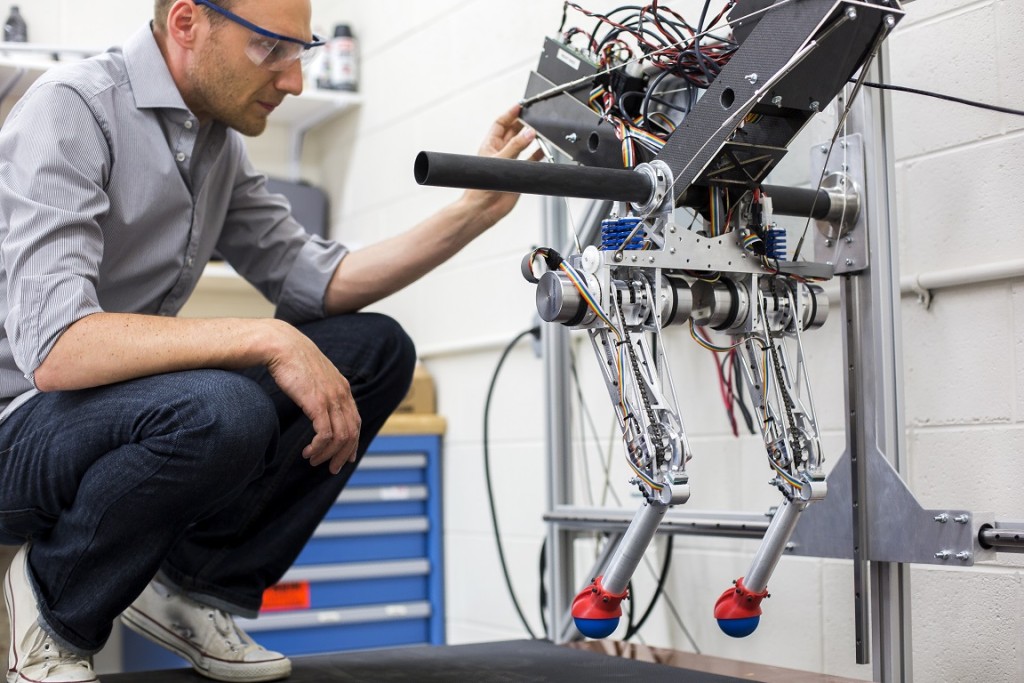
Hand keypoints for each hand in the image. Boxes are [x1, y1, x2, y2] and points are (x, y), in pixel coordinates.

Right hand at [263, 321, 360, 474]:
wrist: (280, 344)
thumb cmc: (291, 359)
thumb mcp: (313, 376)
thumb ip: (320, 389)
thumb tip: (315, 402)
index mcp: (342, 388)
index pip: (356, 420)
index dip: (353, 442)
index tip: (345, 457)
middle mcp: (341, 394)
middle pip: (352, 432)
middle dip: (342, 454)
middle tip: (331, 468)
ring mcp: (331, 398)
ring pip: (340, 437)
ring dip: (328, 454)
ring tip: (314, 460)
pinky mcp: (317, 403)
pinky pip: (325, 434)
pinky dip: (319, 448)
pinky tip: (308, 451)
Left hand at [460, 104, 542, 224]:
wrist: (483, 209)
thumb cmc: (480, 187)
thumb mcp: (499, 161)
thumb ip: (515, 147)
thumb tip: (529, 133)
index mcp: (490, 145)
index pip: (500, 124)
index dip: (509, 114)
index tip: (520, 106)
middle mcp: (500, 152)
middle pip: (513, 132)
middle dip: (523, 124)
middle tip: (534, 118)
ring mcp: (509, 163)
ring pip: (523, 145)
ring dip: (531, 138)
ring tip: (540, 131)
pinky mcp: (517, 174)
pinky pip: (530, 160)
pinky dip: (538, 154)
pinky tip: (543, 150)